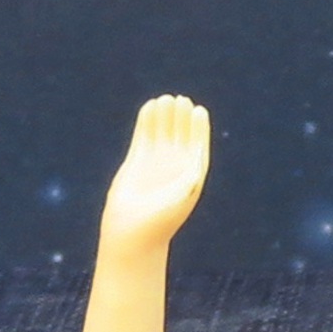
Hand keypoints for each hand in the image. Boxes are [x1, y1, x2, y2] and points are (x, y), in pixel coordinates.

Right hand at [101, 95, 210, 249]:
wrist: (134, 232)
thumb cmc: (162, 218)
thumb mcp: (183, 195)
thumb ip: (192, 175)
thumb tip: (197, 154)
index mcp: (192, 174)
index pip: (198, 144)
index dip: (199, 127)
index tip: (198, 111)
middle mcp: (175, 166)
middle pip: (181, 134)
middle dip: (181, 117)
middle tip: (181, 101)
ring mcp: (156, 162)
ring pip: (162, 132)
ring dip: (164, 116)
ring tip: (165, 99)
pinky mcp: (137, 161)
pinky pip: (144, 136)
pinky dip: (146, 122)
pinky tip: (149, 107)